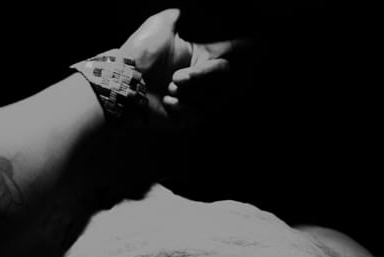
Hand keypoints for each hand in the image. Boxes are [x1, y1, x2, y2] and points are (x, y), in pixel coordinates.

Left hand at [119, 9, 241, 129]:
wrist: (122, 80)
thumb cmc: (140, 52)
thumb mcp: (162, 24)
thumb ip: (179, 16)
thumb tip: (187, 10)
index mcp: (196, 57)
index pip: (225, 54)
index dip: (243, 49)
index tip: (261, 44)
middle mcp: (196, 78)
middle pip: (221, 76)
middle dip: (201, 76)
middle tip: (177, 77)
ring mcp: (190, 99)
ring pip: (211, 97)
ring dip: (189, 92)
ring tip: (168, 88)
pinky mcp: (182, 118)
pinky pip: (196, 115)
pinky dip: (180, 108)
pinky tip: (165, 101)